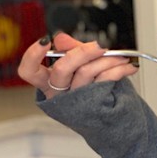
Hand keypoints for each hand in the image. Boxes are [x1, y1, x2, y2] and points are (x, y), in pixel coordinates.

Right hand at [18, 33, 137, 98]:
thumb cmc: (94, 90)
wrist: (116, 119)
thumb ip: (71, 51)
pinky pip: (105, 79)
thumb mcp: (81, 67)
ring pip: (86, 72)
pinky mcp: (94, 104)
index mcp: (48, 83)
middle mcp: (59, 94)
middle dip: (82, 51)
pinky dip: (119, 69)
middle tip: (99, 46)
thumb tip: (60, 38)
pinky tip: (127, 67)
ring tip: (120, 57)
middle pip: (62, 68)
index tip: (46, 41)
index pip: (29, 71)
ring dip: (107, 60)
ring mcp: (76, 101)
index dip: (32, 55)